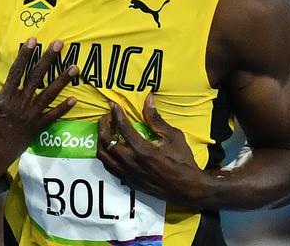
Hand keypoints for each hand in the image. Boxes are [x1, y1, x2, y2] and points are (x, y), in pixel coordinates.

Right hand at [0, 38, 77, 185]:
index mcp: (3, 99)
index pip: (16, 72)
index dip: (25, 55)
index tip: (33, 39)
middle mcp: (19, 106)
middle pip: (37, 78)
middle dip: (49, 60)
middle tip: (60, 44)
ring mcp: (29, 118)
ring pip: (50, 95)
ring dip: (63, 81)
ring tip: (76, 67)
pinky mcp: (36, 130)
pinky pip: (53, 117)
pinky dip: (64, 109)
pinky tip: (75, 98)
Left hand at [97, 94, 202, 208]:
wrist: (187, 189)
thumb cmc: (182, 161)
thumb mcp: (173, 137)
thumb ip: (156, 119)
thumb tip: (148, 100)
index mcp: (142, 150)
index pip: (122, 127)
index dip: (116, 113)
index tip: (113, 104)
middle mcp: (131, 163)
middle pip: (106, 142)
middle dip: (103, 125)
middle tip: (107, 116)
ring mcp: (127, 174)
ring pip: (104, 156)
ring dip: (102, 140)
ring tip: (106, 130)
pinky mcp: (128, 181)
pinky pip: (109, 166)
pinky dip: (106, 154)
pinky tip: (112, 147)